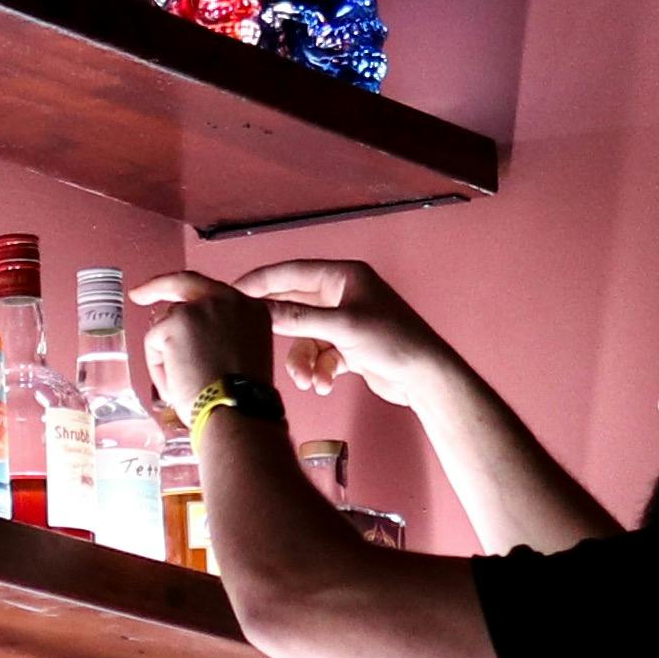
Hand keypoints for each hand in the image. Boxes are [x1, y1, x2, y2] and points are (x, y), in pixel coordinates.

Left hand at [128, 268, 274, 424]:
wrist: (237, 410)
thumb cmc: (240, 399)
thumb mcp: (244, 355)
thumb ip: (222, 335)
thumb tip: (193, 339)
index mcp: (250, 309)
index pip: (212, 291)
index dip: (189, 293)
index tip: (172, 292)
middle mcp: (228, 299)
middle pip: (183, 286)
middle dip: (156, 287)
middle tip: (137, 295)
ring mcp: (201, 308)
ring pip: (167, 324)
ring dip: (167, 355)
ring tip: (185, 385)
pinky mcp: (178, 321)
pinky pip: (154, 342)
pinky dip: (159, 368)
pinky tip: (177, 385)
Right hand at [236, 257, 444, 407]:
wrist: (425, 377)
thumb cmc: (391, 341)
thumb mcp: (341, 327)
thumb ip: (296, 319)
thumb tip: (257, 312)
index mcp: (343, 276)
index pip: (292, 272)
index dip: (261, 282)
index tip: (233, 293)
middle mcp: (343, 295)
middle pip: (296, 307)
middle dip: (280, 329)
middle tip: (249, 338)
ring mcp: (346, 322)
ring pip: (306, 338)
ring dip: (303, 360)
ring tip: (307, 380)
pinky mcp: (349, 348)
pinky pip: (321, 355)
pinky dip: (320, 370)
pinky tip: (324, 384)